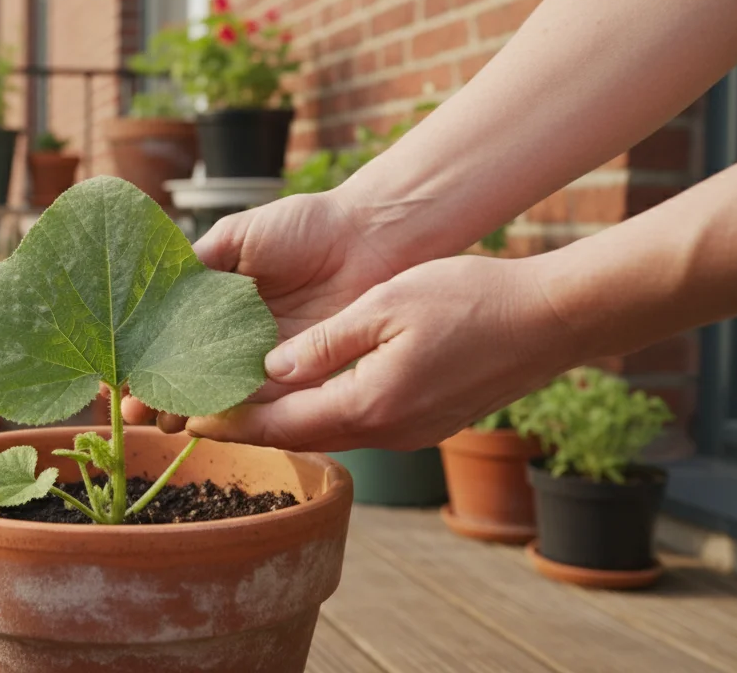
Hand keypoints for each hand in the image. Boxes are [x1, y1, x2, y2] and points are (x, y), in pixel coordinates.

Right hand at [122, 191, 402, 428]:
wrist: (371, 238)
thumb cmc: (306, 226)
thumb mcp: (238, 236)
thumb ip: (197, 265)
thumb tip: (151, 293)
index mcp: (215, 303)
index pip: (166, 339)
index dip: (139, 359)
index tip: (114, 376)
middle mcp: (234, 337)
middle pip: (186, 375)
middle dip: (155, 396)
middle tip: (131, 412)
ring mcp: (265, 359)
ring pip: (217, 395)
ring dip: (186, 412)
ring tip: (159, 422)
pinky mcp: (298, 375)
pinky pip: (260, 402)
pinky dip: (231, 415)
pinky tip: (203, 420)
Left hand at [180, 255, 582, 451]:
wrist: (550, 320)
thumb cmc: (470, 300)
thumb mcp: (386, 306)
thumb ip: (326, 343)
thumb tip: (272, 367)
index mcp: (369, 404)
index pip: (280, 425)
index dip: (230, 422)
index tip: (185, 419)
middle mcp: (386, 432)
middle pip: (299, 436)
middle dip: (248, 426)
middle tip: (198, 412)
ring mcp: (409, 433)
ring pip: (329, 432)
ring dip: (284, 421)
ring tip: (238, 403)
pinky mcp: (426, 423)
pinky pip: (358, 424)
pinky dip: (320, 413)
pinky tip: (301, 393)